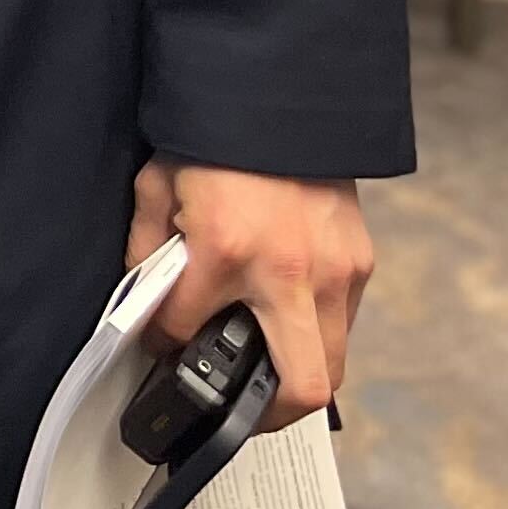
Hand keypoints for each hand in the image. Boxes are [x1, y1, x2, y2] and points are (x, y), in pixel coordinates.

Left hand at [127, 158, 372, 428]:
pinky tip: (284, 319)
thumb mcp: (157, 185)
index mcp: (226, 250)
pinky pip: (343, 323)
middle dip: (267, 416)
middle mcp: (289, 271)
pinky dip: (315, 334)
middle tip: (238, 413)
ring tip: (260, 372)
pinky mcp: (360, 260)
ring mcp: (336, 269)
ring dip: (297, 377)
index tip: (158, 350)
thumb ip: (150, 250)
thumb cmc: (211, 138)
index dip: (165, 349)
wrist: (277, 92)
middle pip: (301, 388)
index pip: (186, 333)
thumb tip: (147, 302)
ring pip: (332, 364)